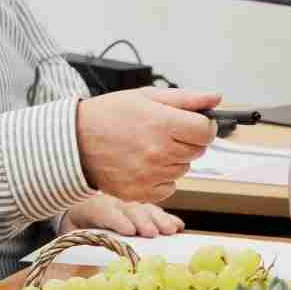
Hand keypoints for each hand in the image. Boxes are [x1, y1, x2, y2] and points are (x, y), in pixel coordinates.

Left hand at [57, 194, 185, 238]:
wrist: (77, 209)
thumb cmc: (75, 227)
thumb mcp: (69, 237)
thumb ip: (75, 250)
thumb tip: (78, 270)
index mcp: (94, 209)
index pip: (107, 213)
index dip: (119, 221)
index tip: (130, 231)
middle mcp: (114, 203)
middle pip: (130, 210)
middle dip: (142, 221)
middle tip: (153, 233)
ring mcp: (129, 203)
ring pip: (145, 208)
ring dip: (159, 219)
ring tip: (171, 230)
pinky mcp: (140, 207)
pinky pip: (155, 210)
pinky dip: (167, 218)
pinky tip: (178, 226)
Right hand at [73, 88, 218, 199]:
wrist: (74, 142)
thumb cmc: (110, 114)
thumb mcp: (147, 96)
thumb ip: (186, 99)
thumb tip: (216, 98)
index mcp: (162, 124)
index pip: (206, 131)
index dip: (204, 126)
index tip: (195, 124)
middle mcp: (158, 152)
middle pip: (198, 151)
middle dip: (189, 141)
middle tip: (166, 133)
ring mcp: (149, 175)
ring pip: (183, 169)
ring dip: (174, 159)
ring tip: (150, 147)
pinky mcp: (140, 193)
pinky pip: (169, 188)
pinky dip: (162, 179)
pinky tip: (144, 164)